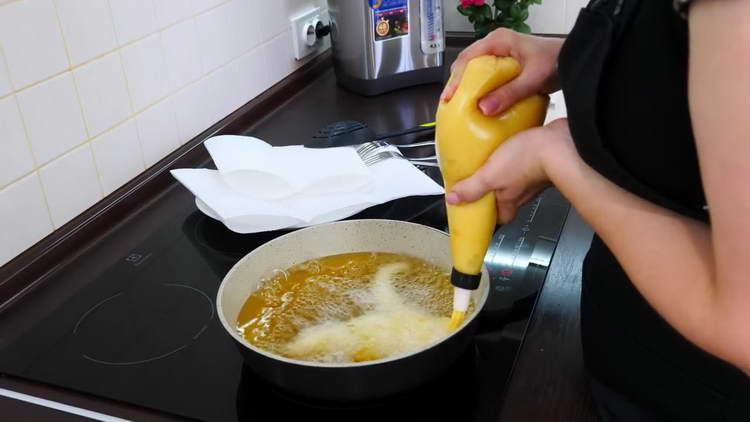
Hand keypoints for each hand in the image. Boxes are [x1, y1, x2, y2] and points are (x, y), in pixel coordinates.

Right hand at [440, 28, 562, 115]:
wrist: (575, 59)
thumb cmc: (556, 62)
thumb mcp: (532, 79)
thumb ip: (508, 94)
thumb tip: (483, 109)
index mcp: (498, 41)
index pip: (467, 59)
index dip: (455, 80)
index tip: (449, 98)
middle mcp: (496, 44)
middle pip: (467, 63)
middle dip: (458, 83)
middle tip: (451, 104)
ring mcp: (501, 53)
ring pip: (475, 69)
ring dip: (468, 86)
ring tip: (462, 105)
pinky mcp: (506, 63)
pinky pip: (486, 74)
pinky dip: (480, 87)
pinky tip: (479, 102)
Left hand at [445, 119, 573, 223]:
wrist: (560, 142)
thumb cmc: (528, 161)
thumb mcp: (490, 175)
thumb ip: (472, 188)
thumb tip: (454, 199)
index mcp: (510, 200)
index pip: (500, 218)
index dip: (489, 217)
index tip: (477, 210)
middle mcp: (525, 192)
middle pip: (508, 199)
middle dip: (495, 193)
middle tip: (480, 181)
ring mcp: (536, 177)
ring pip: (518, 181)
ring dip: (505, 174)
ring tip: (491, 161)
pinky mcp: (544, 159)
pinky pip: (527, 163)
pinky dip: (518, 158)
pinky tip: (511, 147)